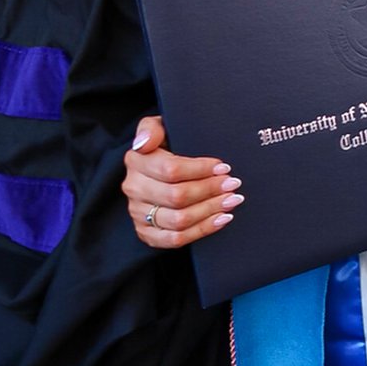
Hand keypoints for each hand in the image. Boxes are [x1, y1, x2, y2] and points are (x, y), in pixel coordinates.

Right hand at [123, 115, 243, 247]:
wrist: (157, 167)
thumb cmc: (166, 144)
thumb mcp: (160, 126)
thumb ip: (152, 128)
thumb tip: (144, 143)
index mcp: (136, 160)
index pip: (171, 169)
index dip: (200, 170)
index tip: (223, 167)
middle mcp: (134, 188)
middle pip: (177, 196)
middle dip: (210, 190)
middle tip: (233, 184)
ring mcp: (138, 212)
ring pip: (178, 220)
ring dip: (210, 210)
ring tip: (232, 200)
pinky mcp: (146, 232)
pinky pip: (174, 239)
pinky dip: (201, 230)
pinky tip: (220, 219)